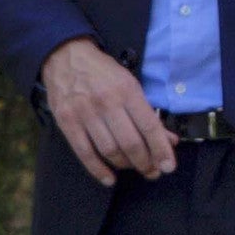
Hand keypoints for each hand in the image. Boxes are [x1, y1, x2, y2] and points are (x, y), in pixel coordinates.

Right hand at [41, 35, 174, 183]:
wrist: (65, 56)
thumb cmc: (102, 72)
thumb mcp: (130, 84)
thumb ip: (148, 113)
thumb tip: (169, 140)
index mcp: (126, 90)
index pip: (149, 126)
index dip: (160, 149)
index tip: (168, 166)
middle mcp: (106, 102)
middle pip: (130, 143)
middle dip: (145, 162)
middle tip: (152, 172)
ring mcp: (84, 113)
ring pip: (109, 150)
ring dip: (125, 165)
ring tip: (133, 168)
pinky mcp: (67, 122)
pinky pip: (84, 152)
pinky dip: (98, 169)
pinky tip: (109, 178)